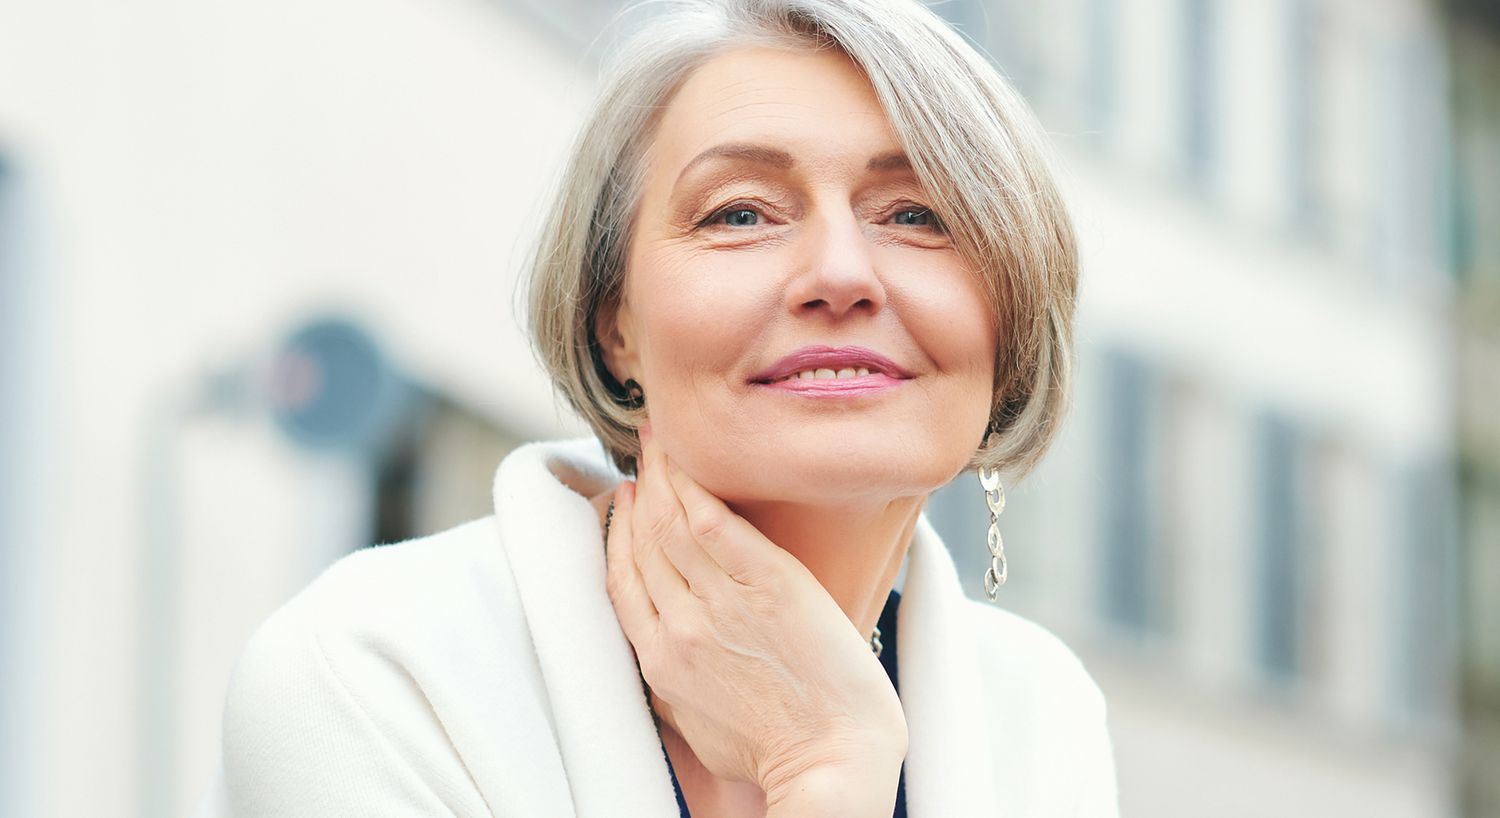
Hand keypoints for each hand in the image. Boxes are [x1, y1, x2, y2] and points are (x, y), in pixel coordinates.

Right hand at [604, 422, 907, 801]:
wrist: (830, 762)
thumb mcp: (698, 726)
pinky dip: (693, 484)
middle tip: (640, 458)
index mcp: (659, 664)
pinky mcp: (767, 584)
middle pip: (643, 541)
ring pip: (671, 522)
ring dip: (660, 474)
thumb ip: (674, 680)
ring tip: (660, 444)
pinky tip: (687, 459)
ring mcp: (720, 603)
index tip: (621, 504)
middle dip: (637, 491)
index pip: (622, 580)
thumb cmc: (776, 753)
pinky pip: (715, 520)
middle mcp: (678, 627)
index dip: (618, 534)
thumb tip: (666, 652)